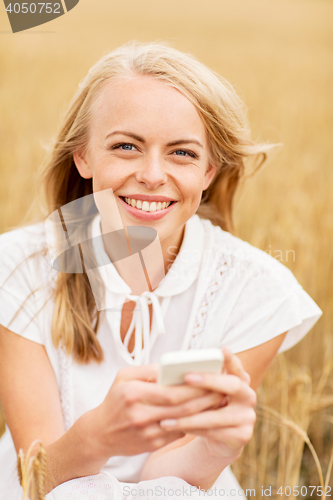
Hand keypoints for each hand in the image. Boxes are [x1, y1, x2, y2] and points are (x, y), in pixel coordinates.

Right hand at [89, 363, 225, 467]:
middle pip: (181, 407)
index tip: (210, 377)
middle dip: (205, 398)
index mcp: (133, 393)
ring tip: (218, 400)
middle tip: (222, 389)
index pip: (170, 390)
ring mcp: (146, 432)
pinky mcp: (152, 445)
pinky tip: (205, 414)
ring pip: (183, 421)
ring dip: (204, 411)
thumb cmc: (115, 399)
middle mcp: (140, 414)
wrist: (99, 433)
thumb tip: (173, 368)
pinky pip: (178, 432)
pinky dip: (193, 423)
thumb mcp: (124, 376)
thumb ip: (148, 369)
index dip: (193, 386)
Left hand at [159, 347, 256, 460]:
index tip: (223, 350)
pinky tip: (174, 426)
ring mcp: (248, 417)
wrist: (217, 439)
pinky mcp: (243, 436)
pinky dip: (192, 429)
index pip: (237, 366)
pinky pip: (213, 432)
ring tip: (166, 416)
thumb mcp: (205, 392)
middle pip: (232, 385)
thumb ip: (200, 380)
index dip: (231, 359)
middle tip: (187, 376)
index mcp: (241, 380)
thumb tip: (177, 370)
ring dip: (189, 416)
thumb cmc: (206, 407)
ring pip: (216, 415)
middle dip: (209, 380)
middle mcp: (248, 396)